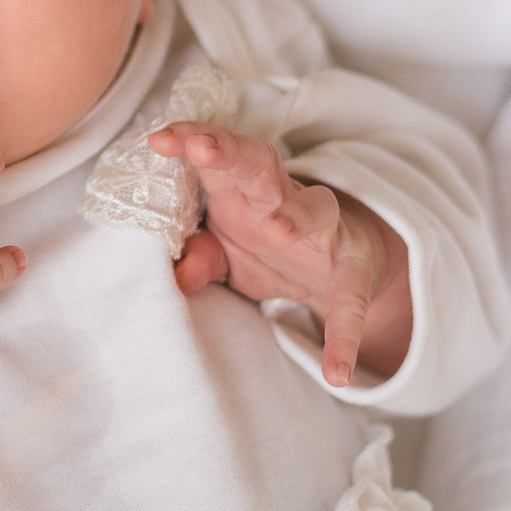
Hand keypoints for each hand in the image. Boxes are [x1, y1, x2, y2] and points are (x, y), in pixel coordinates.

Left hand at [147, 124, 411, 388]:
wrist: (345, 265)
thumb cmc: (272, 246)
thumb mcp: (229, 253)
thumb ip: (201, 257)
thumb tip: (178, 275)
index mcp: (243, 191)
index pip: (217, 157)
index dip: (190, 141)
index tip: (158, 138)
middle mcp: (283, 199)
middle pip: (259, 162)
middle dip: (231, 151)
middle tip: (202, 148)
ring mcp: (324, 232)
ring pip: (317, 209)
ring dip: (299, 215)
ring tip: (279, 230)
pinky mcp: (352, 271)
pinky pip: (351, 301)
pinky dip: (345, 336)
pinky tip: (338, 372)